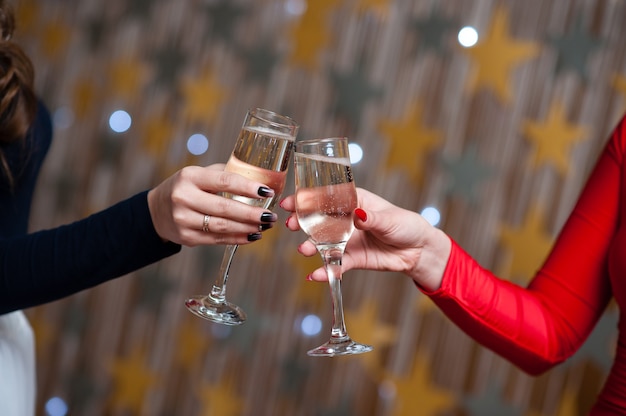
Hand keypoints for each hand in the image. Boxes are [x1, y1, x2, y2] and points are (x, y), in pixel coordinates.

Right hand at [147, 164, 277, 246]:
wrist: (157, 210)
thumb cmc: (187, 188)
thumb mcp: (199, 175)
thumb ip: (224, 175)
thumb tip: (259, 180)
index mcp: (190, 177)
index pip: (224, 181)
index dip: (247, 187)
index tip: (266, 192)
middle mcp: (184, 198)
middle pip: (225, 208)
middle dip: (252, 213)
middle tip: (270, 215)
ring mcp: (183, 220)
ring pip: (222, 226)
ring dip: (248, 228)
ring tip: (265, 226)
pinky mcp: (187, 238)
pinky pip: (217, 239)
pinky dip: (238, 239)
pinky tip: (252, 235)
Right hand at [281, 187, 450, 290]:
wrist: (419, 251)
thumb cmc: (406, 225)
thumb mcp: (389, 219)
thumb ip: (370, 219)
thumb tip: (358, 216)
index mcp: (354, 201)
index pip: (326, 197)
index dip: (307, 199)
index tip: (291, 202)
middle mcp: (346, 220)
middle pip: (319, 219)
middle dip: (302, 222)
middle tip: (291, 225)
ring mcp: (347, 240)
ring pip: (324, 242)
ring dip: (312, 246)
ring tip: (304, 250)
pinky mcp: (352, 258)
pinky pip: (336, 264)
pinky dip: (326, 270)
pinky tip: (317, 275)